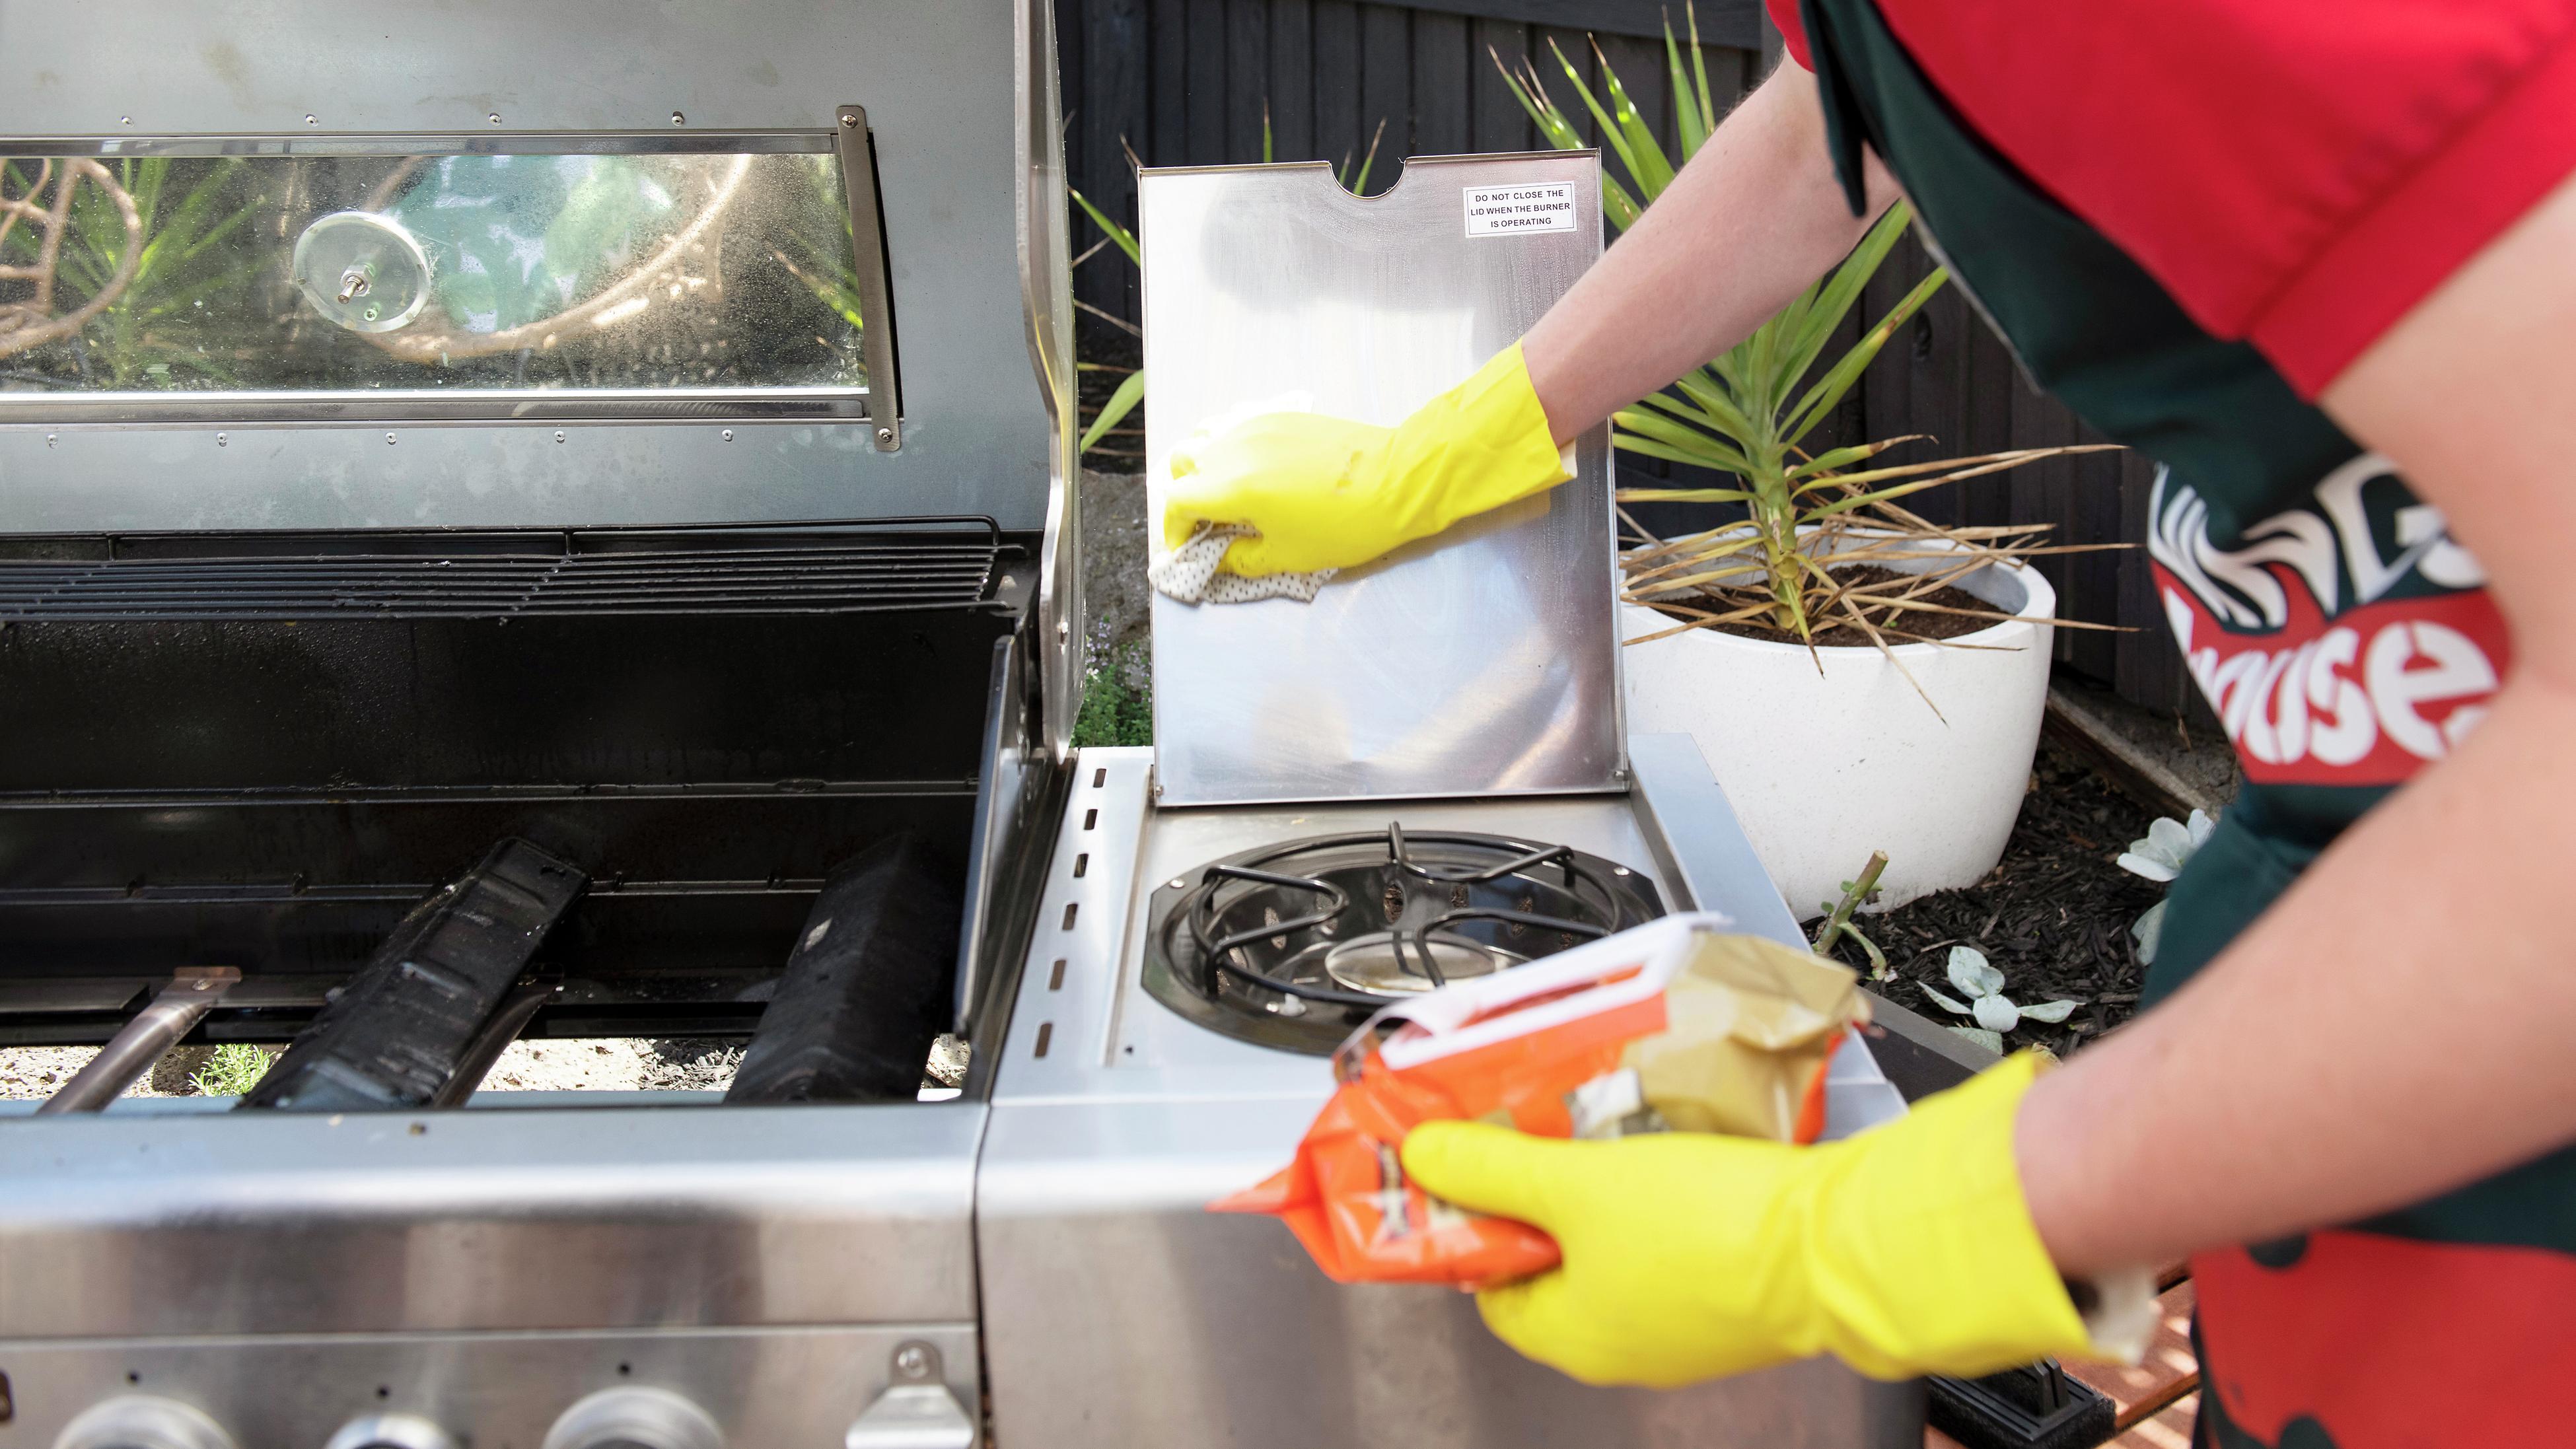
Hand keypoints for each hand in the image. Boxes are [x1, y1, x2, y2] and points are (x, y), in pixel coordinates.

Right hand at [1160, 342, 1570, 576]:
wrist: (1397, 479)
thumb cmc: (1345, 525)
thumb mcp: (1288, 556)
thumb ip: (1240, 558)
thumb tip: (1215, 558)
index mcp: (1234, 486)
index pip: (1177, 501)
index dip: (1173, 529)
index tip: (1187, 548)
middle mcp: (1236, 447)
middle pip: (1182, 463)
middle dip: (1184, 495)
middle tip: (1206, 522)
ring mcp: (1256, 424)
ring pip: (1205, 437)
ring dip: (1202, 466)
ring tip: (1223, 492)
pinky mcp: (1279, 415)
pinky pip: (1235, 425)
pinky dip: (1228, 448)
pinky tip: (1251, 469)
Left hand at [1399, 1053, 2096, 1386]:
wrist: (1838, 1243)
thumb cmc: (1709, 1229)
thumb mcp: (1575, 1183)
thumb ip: (1492, 1168)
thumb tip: (1422, 1155)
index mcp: (1571, 1335)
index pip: (1486, 1284)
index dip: (1471, 1222)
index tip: (1467, 1166)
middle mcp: (1625, 1345)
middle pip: (1549, 1261)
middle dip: (1539, 1195)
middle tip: (1532, 1131)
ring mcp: (1685, 1324)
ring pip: (1613, 1248)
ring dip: (1599, 1190)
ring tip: (1595, 1128)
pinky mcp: (1735, 1292)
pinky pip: (1672, 1243)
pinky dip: (1656, 1199)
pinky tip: (1660, 1149)